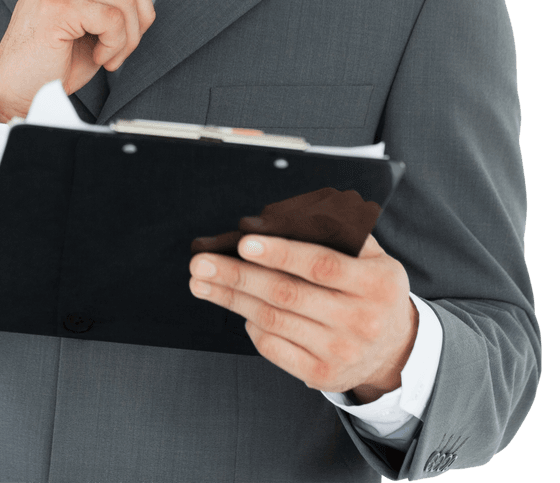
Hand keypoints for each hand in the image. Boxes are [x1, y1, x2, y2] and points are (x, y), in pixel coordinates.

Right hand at [0, 0, 154, 121]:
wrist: (16, 88)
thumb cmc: (54, 55)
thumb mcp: (86, 12)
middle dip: (141, 13)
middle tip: (125, 39)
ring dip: (129, 35)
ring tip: (110, 52)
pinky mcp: (56, 7)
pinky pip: (112, 19)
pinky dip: (116, 44)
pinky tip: (100, 56)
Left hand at [189, 233, 418, 401]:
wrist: (395, 349)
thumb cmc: (371, 288)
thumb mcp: (370, 253)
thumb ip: (330, 229)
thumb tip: (269, 220)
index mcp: (375, 282)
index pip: (320, 264)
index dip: (280, 252)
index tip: (243, 242)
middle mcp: (360, 319)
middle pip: (287, 294)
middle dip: (238, 276)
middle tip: (201, 263)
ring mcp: (341, 352)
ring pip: (274, 321)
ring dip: (231, 299)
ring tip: (201, 282)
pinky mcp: (323, 376)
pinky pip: (274, 348)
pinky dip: (251, 326)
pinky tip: (237, 307)